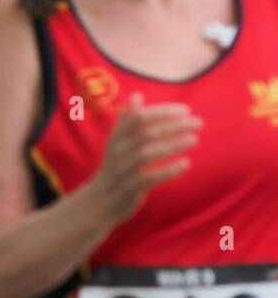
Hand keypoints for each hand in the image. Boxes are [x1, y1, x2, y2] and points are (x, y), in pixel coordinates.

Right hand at [91, 93, 200, 221]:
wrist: (99, 201)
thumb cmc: (115, 167)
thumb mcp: (116, 142)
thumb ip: (127, 120)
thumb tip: (137, 96)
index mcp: (117, 137)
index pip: (139, 117)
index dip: (163, 112)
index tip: (185, 110)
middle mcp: (118, 151)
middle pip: (146, 133)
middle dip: (173, 125)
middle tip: (198, 122)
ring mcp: (123, 170)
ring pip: (148, 153)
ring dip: (172, 145)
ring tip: (194, 138)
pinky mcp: (130, 188)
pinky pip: (150, 178)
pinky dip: (168, 170)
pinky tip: (186, 163)